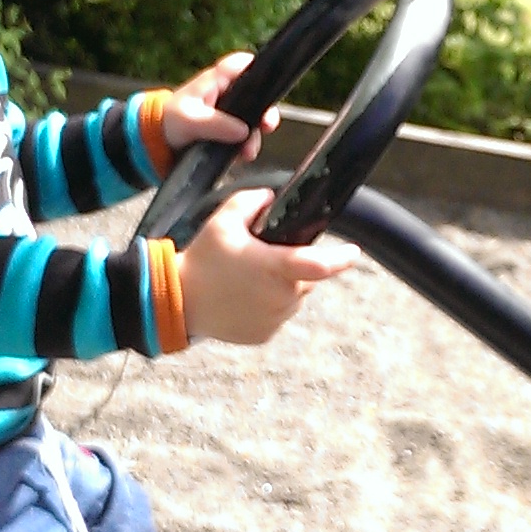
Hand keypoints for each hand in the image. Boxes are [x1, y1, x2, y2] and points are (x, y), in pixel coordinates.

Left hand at [163, 52, 279, 162]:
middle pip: (257, 95)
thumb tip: (243, 131)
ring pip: (254, 120)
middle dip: (265, 112)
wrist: (160, 144)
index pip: (241, 64)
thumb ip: (215, 124)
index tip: (269, 84)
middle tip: (267, 125)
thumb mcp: (189, 120)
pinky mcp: (230, 132)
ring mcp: (231, 114)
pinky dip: (247, 147)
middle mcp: (227, 94)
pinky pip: (246, 137)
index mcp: (215, 81)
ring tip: (247, 152)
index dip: (258, 68)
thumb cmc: (171, 121)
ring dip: (255, 136)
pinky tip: (241, 157)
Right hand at [178, 190, 357, 344]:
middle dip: (294, 267)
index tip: (353, 253)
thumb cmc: (202, 259)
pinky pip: (276, 315)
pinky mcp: (264, 334)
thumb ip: (251, 201)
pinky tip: (242, 297)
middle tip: (263, 258)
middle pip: (305, 279)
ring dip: (281, 287)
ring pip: (292, 298)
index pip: (320, 265)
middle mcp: (280, 298)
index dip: (341, 259)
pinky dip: (267, 305)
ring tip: (247, 278)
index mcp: (276, 268)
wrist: (178, 301)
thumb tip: (271, 197)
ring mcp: (273, 319)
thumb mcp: (223, 220)